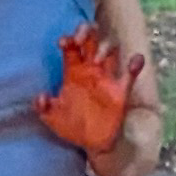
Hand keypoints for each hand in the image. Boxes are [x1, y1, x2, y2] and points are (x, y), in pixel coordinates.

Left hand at [36, 27, 143, 157]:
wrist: (91, 144)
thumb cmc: (71, 127)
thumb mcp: (52, 119)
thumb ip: (43, 107)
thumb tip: (40, 96)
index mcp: (73, 72)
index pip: (71, 47)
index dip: (68, 39)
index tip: (64, 43)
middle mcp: (89, 70)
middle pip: (90, 40)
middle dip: (86, 32)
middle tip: (80, 40)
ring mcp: (106, 78)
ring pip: (110, 50)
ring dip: (105, 48)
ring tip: (98, 61)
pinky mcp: (120, 91)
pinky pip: (130, 74)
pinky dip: (135, 65)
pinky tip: (135, 60)